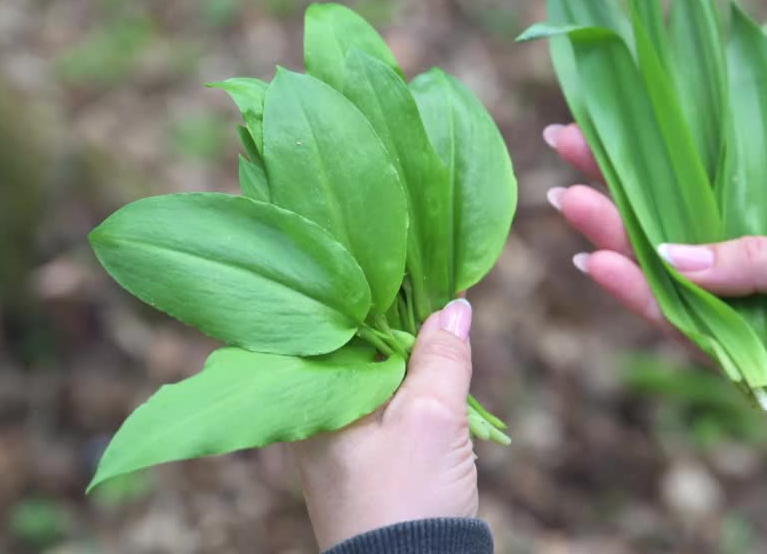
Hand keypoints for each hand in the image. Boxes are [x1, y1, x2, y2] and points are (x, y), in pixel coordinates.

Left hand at [291, 299, 479, 549]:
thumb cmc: (407, 500)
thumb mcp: (430, 416)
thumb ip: (440, 358)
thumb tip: (455, 306)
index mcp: (311, 398)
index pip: (334, 325)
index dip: (372, 294)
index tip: (408, 266)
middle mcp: (314, 416)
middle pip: (356, 349)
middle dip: (396, 326)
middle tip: (435, 297)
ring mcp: (338, 442)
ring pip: (376, 380)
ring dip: (409, 361)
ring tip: (444, 336)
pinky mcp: (365, 465)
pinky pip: (386, 410)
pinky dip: (411, 394)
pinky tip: (438, 385)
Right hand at [544, 123, 766, 448]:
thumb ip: (751, 257)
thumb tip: (672, 254)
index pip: (703, 174)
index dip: (656, 148)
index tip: (606, 117)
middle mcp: (739, 252)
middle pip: (665, 213)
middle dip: (614, 182)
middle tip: (560, 149)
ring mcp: (726, 299)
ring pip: (657, 263)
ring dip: (612, 235)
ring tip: (569, 204)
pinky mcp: (720, 348)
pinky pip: (670, 317)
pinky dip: (635, 294)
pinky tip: (599, 266)